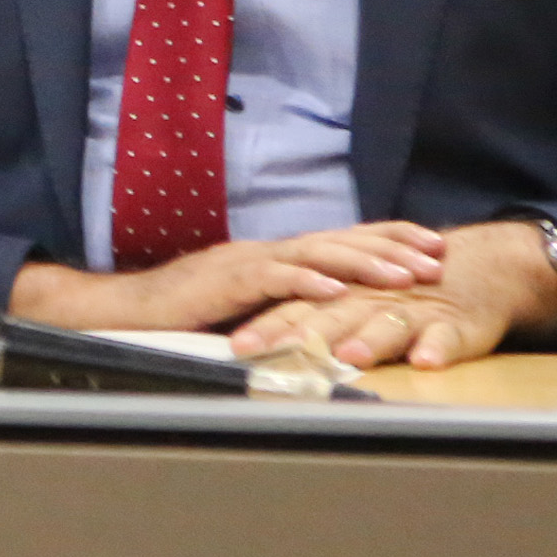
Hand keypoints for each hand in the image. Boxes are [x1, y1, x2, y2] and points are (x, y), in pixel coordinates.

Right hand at [9, 221, 448, 335]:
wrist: (119, 311)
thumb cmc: (179, 315)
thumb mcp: (244, 306)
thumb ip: (281, 302)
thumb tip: (330, 311)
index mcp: (273, 257)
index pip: (340, 242)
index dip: (387, 241)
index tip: (432, 245)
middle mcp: (265, 252)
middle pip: (338, 241)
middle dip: (392, 246)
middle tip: (437, 254)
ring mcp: (244, 264)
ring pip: (314, 255)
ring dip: (362, 264)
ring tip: (404, 274)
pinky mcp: (222, 282)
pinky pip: (270, 279)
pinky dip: (304, 282)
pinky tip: (334, 289)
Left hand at [226, 218, 556, 369]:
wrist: (479, 268)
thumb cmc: (406, 292)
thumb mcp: (359, 302)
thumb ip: (318, 319)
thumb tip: (264, 345)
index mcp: (345, 295)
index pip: (298, 308)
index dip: (267, 326)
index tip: (235, 347)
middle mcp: (373, 300)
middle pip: (331, 315)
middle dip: (299, 334)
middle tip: (272, 352)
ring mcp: (414, 311)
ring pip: (386, 324)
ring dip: (368, 339)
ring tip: (348, 355)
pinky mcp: (455, 323)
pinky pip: (446, 336)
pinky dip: (437, 347)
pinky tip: (426, 360)